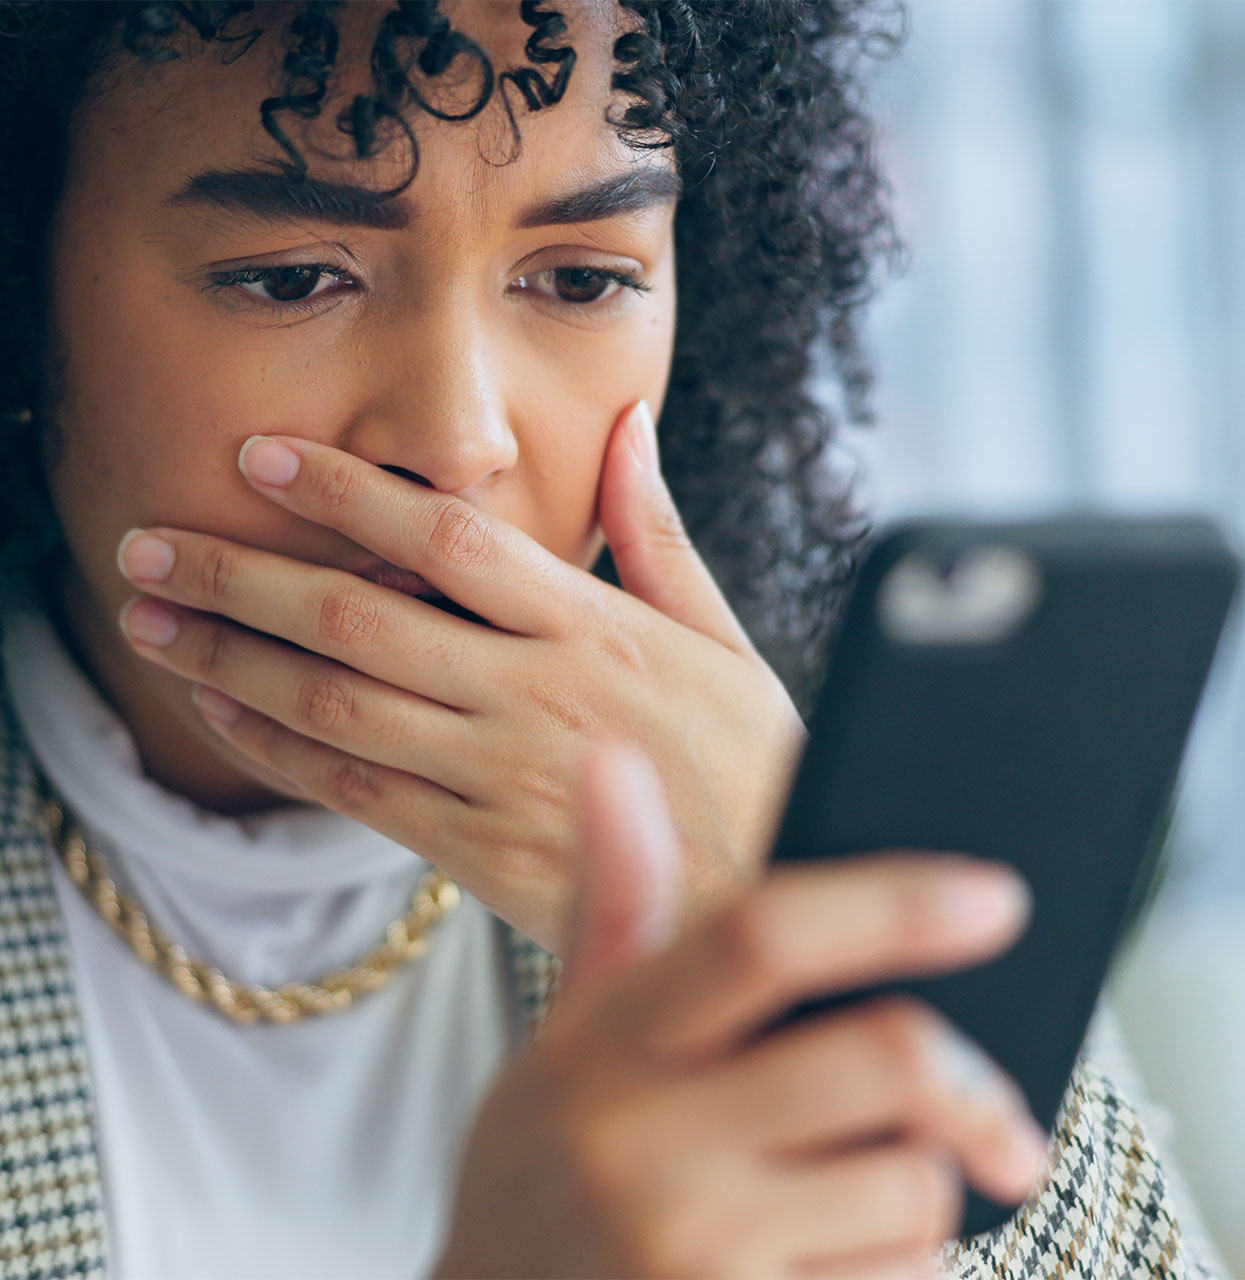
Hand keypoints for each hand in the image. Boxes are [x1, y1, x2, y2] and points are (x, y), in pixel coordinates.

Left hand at [115, 402, 805, 952]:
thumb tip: (631, 427)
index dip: (342, 491)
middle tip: (149, 542)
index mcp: (596, 627)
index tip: (261, 455)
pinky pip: (355, 794)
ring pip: (336, 705)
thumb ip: (662, 534)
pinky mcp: (481, 852)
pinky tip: (221, 710)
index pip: (445, 537)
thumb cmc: (755, 764)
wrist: (771, 905)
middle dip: (242, 573)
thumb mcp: (727, 638)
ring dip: (230, 658)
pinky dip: (276, 750)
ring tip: (150, 620)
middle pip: (359, 618)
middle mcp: (537, 694)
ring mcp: (503, 777)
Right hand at [433, 743, 1048, 1279]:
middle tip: (990, 1095)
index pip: (761, 936)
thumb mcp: (566, 1033)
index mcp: (608, 1044)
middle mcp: (647, 1148)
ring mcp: (695, 1257)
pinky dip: (899, 1264)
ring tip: (848, 1188)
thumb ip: (613, 897)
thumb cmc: (543, 1166)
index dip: (890, 903)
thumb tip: (612, 759)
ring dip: (921, 1180)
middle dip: (968, 1074)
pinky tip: (827, 1258)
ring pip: (913, 1186)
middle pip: (883, 1057)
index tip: (993, 895)